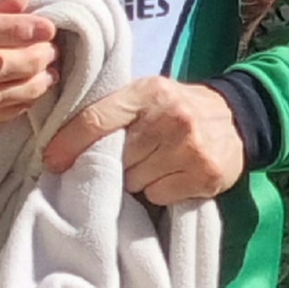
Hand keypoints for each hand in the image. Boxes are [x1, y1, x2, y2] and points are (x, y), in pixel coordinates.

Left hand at [45, 72, 255, 207]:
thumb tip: (59, 149)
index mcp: (149, 92)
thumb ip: (110, 112)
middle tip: (132, 157)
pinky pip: (159, 196)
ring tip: (155, 164)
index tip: (52, 162)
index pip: (95, 120)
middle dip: (115, 164)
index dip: (68, 145)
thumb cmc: (176, 109)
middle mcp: (171, 117)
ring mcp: (190, 147)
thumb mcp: (146, 96)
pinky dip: (160, 191)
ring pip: (135, 182)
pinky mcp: (205, 174)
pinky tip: (173, 174)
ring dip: (138, 180)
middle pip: (115, 159)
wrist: (237, 118)